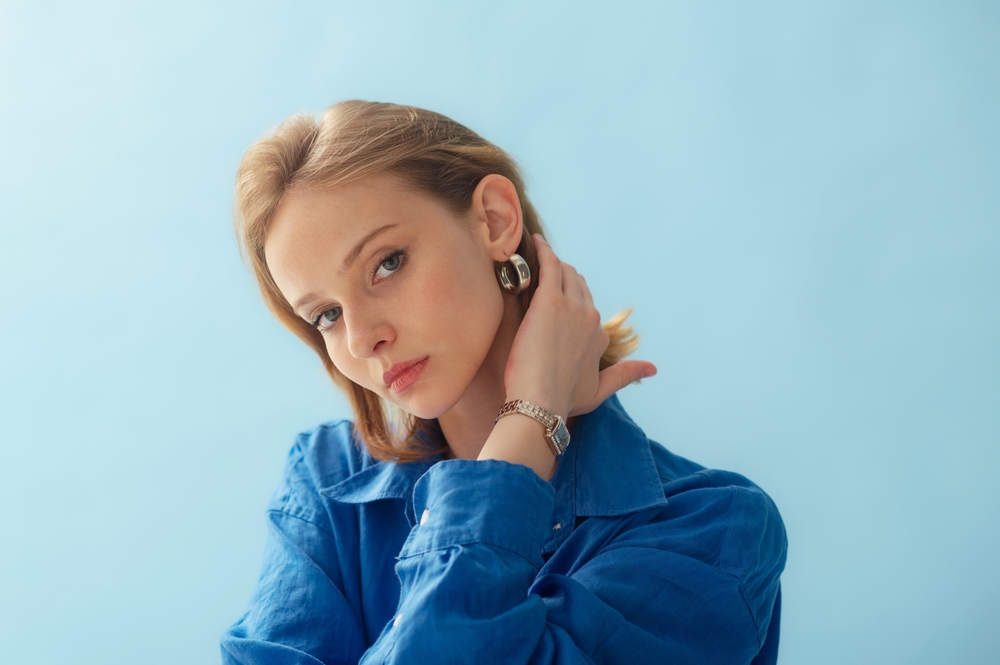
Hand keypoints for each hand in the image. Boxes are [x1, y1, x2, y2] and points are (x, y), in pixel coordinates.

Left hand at [503, 234, 655, 419]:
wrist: (540, 403)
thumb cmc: (563, 401)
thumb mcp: (598, 391)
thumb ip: (625, 376)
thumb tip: (653, 369)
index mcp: (600, 336)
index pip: (588, 309)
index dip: (572, 304)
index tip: (557, 304)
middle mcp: (591, 318)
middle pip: (579, 285)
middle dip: (564, 278)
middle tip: (546, 275)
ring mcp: (572, 307)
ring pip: (566, 272)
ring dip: (554, 263)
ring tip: (538, 258)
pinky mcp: (550, 301)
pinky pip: (550, 265)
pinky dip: (543, 251)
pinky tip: (535, 242)